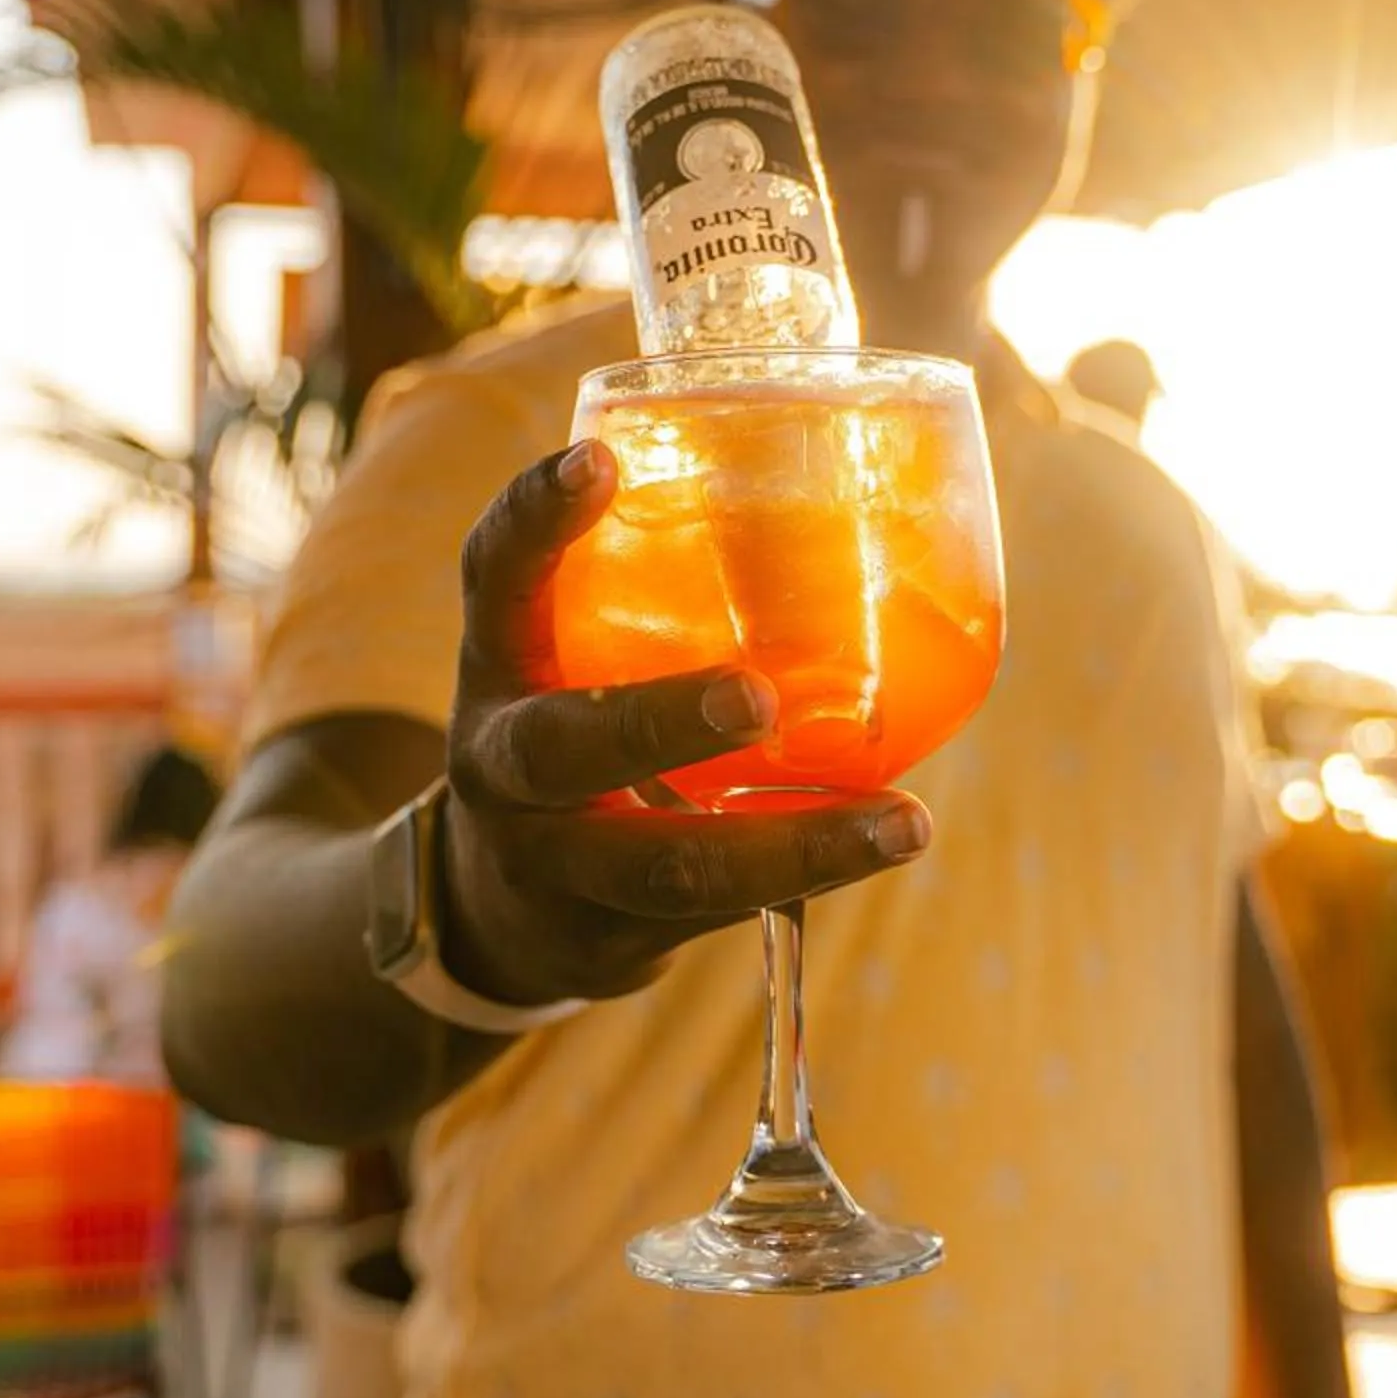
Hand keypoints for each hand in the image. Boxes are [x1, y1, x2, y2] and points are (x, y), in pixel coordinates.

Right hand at [436, 439, 931, 1007]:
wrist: (499, 911)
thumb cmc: (576, 727)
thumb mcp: (572, 654)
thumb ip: (657, 587)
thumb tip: (847, 485)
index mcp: (500, 663)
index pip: (495, 576)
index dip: (535, 520)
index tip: (598, 462)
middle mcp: (506, 766)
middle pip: (560, 748)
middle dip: (657, 722)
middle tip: (757, 696)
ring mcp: (558, 864)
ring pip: (667, 868)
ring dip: (791, 846)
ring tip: (901, 823)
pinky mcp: (620, 935)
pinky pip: (723, 911)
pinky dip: (811, 873)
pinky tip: (888, 838)